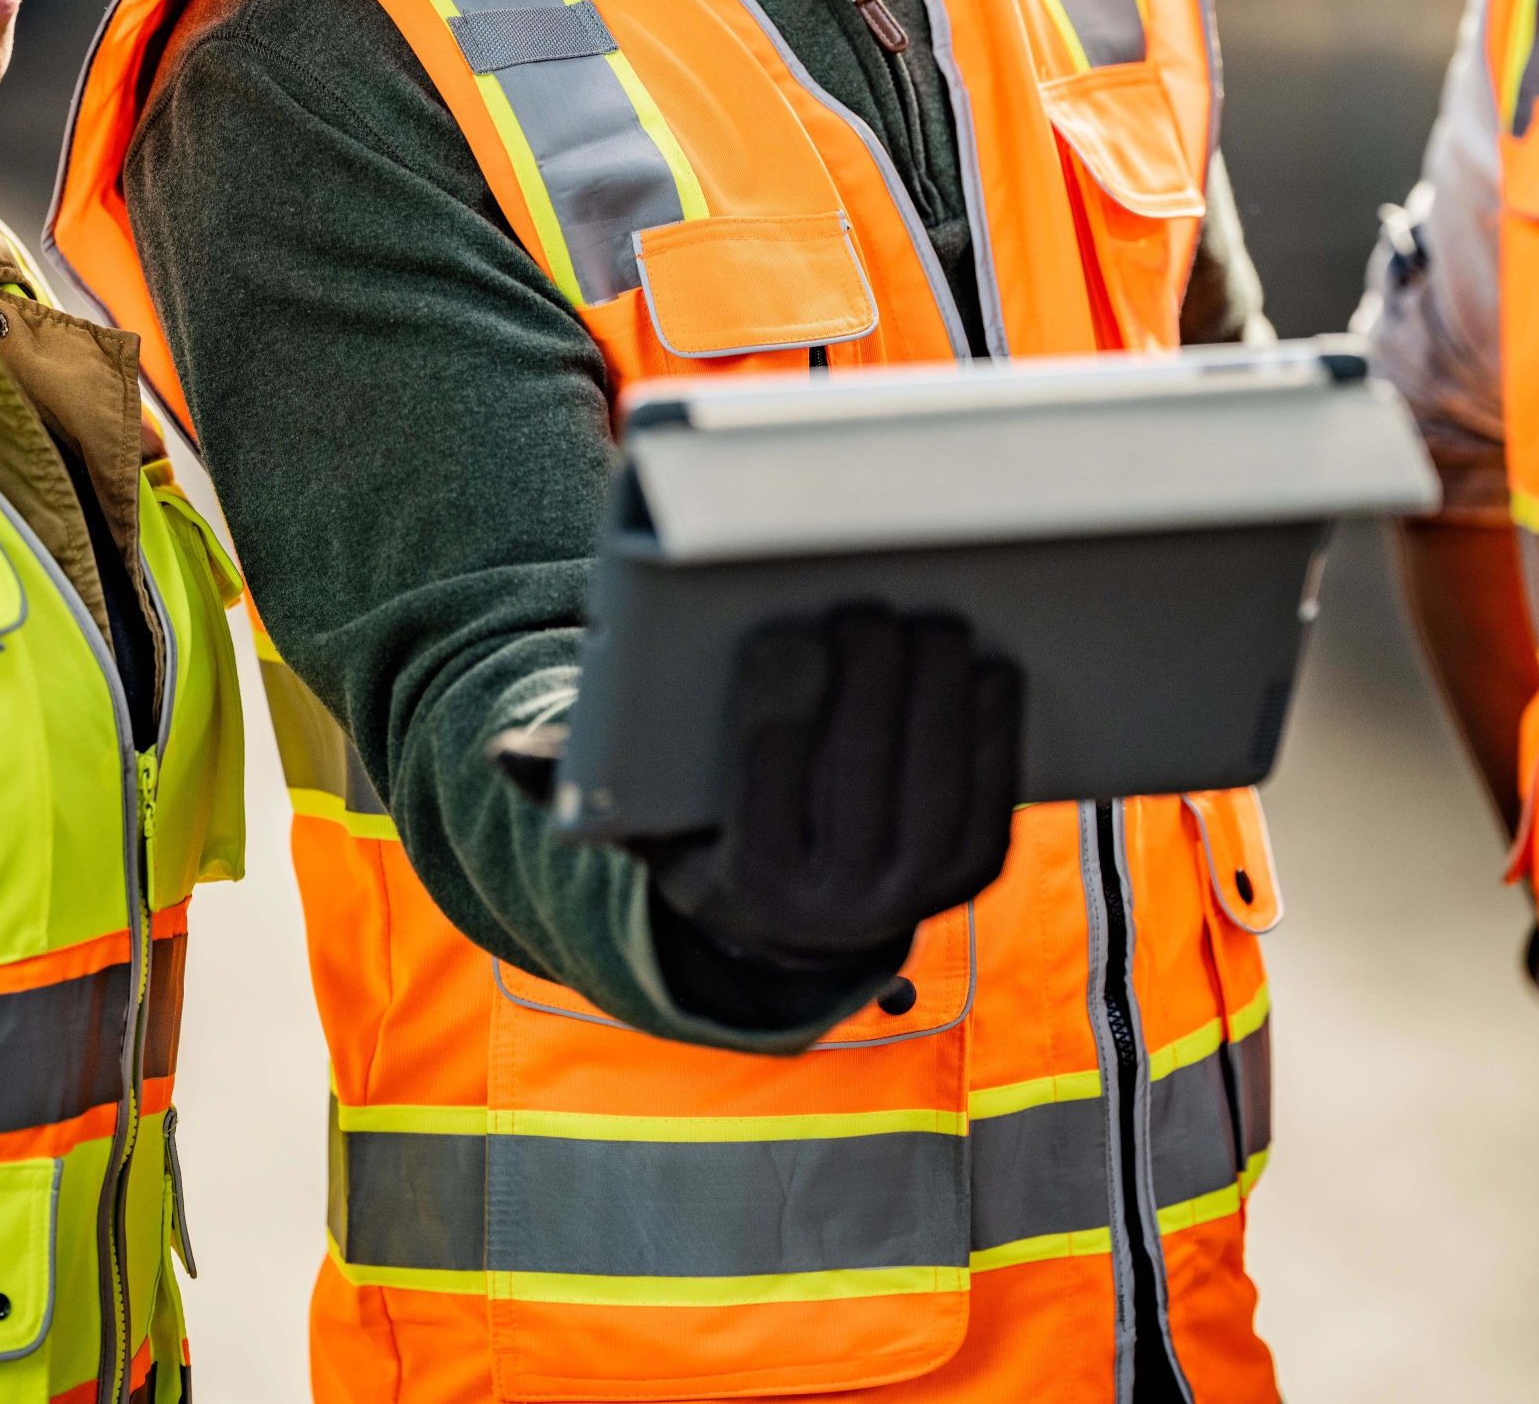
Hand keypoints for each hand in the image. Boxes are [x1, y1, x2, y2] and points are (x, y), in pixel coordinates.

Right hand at [645, 606, 1022, 967]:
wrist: (796, 927)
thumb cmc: (715, 836)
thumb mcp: (654, 823)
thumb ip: (611, 779)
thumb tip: (546, 734)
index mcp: (752, 879)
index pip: (765, 765)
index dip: (779, 689)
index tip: (785, 629)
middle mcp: (838, 902)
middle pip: (859, 764)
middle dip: (868, 674)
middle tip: (863, 611)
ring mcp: (913, 893)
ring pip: (933, 776)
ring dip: (939, 688)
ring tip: (931, 625)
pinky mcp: (968, 877)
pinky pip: (990, 794)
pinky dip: (993, 726)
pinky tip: (987, 671)